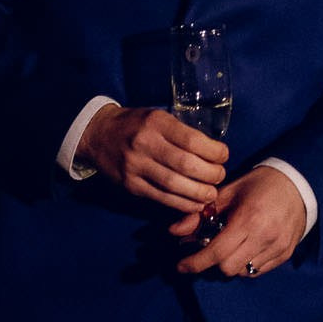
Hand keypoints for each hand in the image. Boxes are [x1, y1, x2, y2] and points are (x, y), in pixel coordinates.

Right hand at [77, 104, 226, 214]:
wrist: (98, 135)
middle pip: (186, 165)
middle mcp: (145, 144)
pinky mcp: (131, 185)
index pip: (192, 140)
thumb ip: (181, 132)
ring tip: (211, 193)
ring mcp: (136, 166)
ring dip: (199, 193)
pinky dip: (182, 204)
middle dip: (210, 174)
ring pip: (174, 185)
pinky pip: (161, 198)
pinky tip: (194, 204)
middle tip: (220, 176)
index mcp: (156, 123)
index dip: (214, 151)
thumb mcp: (157, 117)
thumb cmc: (136, 125)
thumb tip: (213, 152)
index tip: (224, 155)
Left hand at [172, 165, 305, 277]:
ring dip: (229, 263)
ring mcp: (277, 247)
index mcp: (248, 219)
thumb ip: (200, 214)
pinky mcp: (285, 254)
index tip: (181, 266)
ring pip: (243, 272)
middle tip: (206, 249)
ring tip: (228, 245)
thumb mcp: (228, 193)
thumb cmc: (258, 184)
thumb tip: (174, 232)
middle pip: (228, 267)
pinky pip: (258, 270)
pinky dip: (245, 264)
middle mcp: (265, 237)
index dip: (196, 262)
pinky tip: (244, 248)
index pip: (217, 252)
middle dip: (212, 262)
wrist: (298, 183)